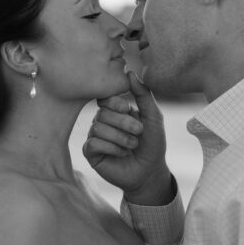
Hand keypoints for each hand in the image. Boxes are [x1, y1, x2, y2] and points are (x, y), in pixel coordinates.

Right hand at [83, 70, 171, 201]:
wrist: (150, 171)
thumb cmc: (152, 144)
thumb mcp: (153, 117)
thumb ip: (144, 94)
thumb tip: (129, 73)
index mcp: (114, 111)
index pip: (105, 97)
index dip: (115, 102)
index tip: (128, 109)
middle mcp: (102, 121)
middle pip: (103, 112)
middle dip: (124, 122)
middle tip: (139, 132)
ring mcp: (95, 137)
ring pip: (98, 127)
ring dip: (120, 137)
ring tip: (133, 145)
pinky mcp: (91, 153)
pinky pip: (93, 143)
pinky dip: (112, 147)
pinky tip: (121, 153)